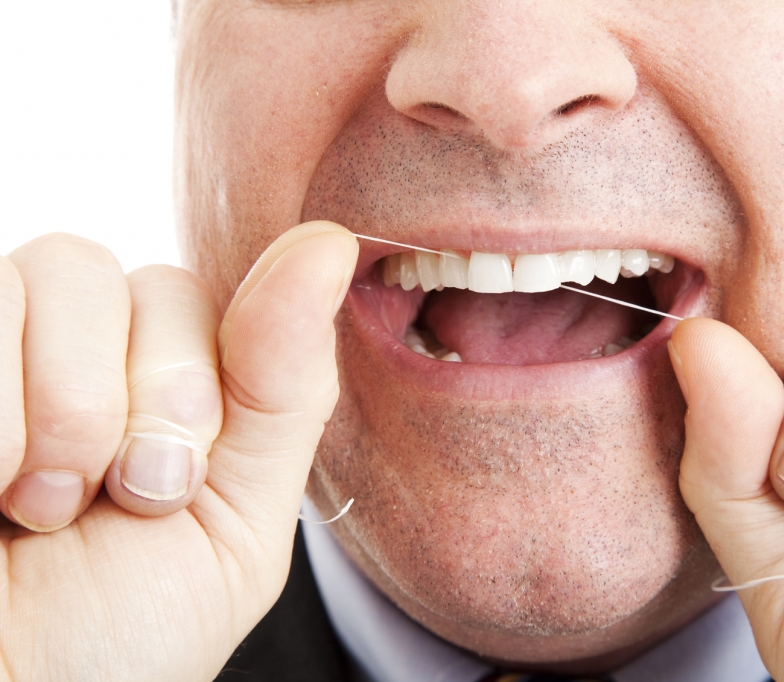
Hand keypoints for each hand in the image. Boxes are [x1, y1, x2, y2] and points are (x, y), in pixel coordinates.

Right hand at [0, 222, 355, 680]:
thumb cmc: (121, 632)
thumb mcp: (236, 518)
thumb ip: (283, 384)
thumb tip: (328, 241)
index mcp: (153, 379)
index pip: (192, 292)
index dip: (193, 384)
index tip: (175, 487)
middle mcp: (65, 348)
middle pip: (116, 269)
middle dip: (137, 400)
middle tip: (114, 500)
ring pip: (54, 266)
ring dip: (65, 412)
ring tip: (37, 508)